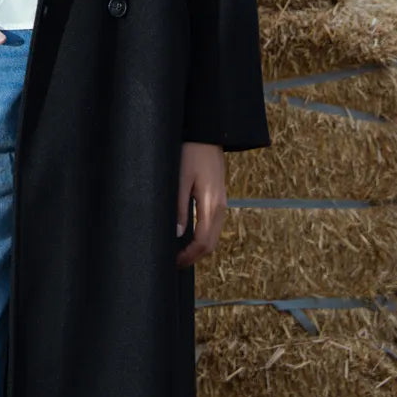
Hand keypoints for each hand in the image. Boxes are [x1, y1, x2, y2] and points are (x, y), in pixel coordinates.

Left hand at [174, 142, 225, 268]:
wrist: (208, 134)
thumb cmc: (191, 152)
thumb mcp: (181, 178)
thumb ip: (180, 207)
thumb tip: (178, 234)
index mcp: (211, 205)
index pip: (203, 242)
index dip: (189, 256)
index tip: (174, 262)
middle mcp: (220, 207)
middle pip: (211, 244)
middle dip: (194, 257)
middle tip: (175, 262)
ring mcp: (222, 203)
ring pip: (214, 236)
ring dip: (199, 248)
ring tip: (180, 252)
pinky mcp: (220, 198)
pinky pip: (214, 225)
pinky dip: (204, 236)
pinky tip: (190, 235)